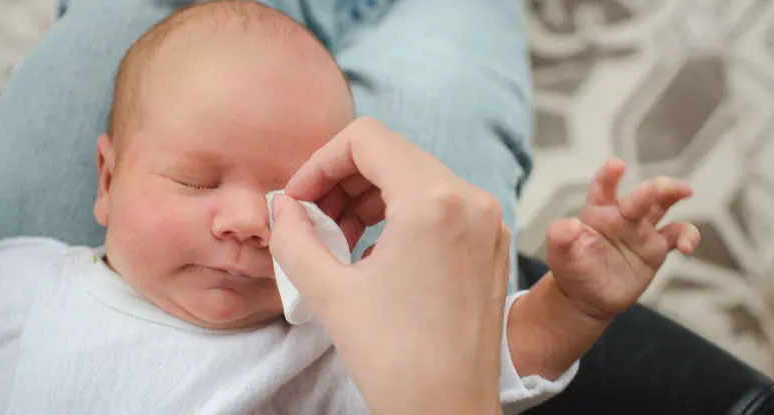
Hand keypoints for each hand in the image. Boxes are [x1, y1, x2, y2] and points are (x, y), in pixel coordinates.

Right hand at [269, 118, 508, 414]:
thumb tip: (282, 204)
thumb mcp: (327, 292)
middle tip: (313, 221)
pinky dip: (400, 213)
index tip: (299, 199)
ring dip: (369, 197)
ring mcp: (487, 222)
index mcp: (433, 202)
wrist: (448, 410)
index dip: (320, 161)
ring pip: (416, 177)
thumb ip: (293, 236)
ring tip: (339, 240)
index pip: (367, 139)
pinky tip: (375, 252)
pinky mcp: (491, 243)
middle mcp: (470, 200)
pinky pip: (440, 204)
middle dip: (342, 181)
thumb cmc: (395, 360)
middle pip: (392, 154)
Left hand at [546, 158, 699, 320]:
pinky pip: (676, 235)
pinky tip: (688, 247)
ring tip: (685, 192)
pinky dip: (688, 236)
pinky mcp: (655, 248)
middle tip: (668, 185)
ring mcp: (640, 230)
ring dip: (674, 195)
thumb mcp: (559, 254)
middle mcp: (621, 216)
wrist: (586, 297)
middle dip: (655, 188)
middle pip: (640, 196)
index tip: (617, 165)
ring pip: (662, 206)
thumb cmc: (571, 269)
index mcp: (596, 212)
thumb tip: (570, 225)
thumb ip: (560, 236)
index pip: (602, 188)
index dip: (608, 176)